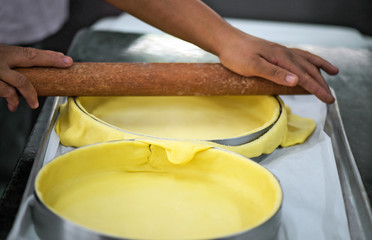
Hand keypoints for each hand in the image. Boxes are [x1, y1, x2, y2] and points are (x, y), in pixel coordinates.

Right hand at [0, 44, 72, 110]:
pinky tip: (13, 106)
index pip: (32, 53)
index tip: (67, 60)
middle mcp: (3, 58)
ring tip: (34, 104)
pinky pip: (5, 91)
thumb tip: (41, 66)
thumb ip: (15, 62)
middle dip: (51, 60)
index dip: (51, 56)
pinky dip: (12, 100)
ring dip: (31, 94)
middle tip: (67, 64)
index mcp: (7, 52)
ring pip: (20, 81)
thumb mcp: (0, 55)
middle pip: (30, 57)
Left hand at [218, 31, 338, 102]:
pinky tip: (309, 63)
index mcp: (281, 58)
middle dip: (321, 83)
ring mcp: (280, 51)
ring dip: (320, 67)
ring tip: (333, 72)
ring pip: (306, 60)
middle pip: (308, 69)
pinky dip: (308, 60)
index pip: (304, 76)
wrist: (226, 41)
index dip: (317, 88)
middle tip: (331, 98)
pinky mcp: (275, 52)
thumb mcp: (253, 66)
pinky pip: (297, 55)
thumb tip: (296, 81)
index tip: (327, 99)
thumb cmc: (236, 55)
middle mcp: (284, 53)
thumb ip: (275, 73)